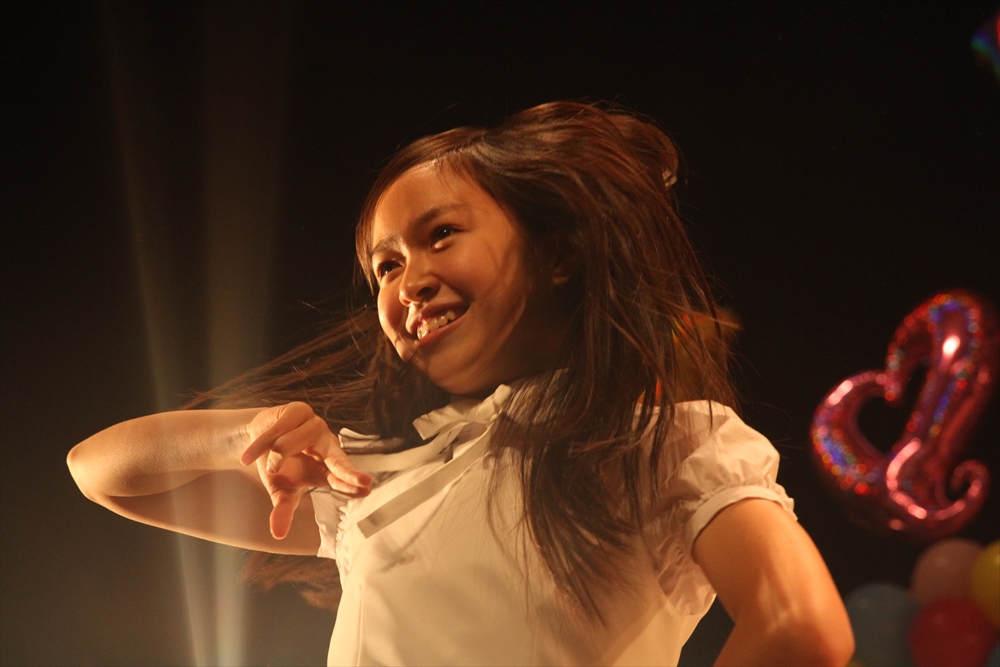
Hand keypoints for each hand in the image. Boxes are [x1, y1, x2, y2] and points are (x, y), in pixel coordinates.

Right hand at [240, 402, 372, 538]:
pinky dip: (257, 448)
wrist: (259, 435)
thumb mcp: (280, 489)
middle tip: (364, 481)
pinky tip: (247, 458)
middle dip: (349, 472)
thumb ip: (283, 509)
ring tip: (267, 464)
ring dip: (272, 459)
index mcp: (326, 467)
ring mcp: (315, 425)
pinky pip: (274, 433)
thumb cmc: (277, 465)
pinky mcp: (300, 410)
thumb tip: (278, 534)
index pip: (341, 478)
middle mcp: (326, 445)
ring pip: (286, 447)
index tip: (366, 490)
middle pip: (338, 459)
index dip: (352, 484)